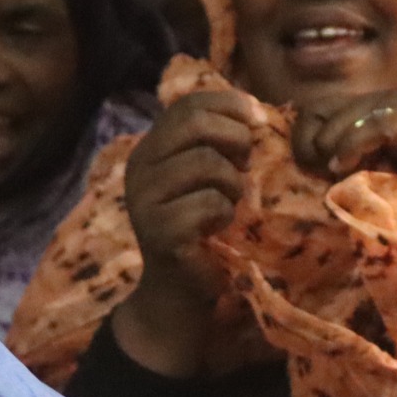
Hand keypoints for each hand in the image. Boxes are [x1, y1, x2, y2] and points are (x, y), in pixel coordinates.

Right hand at [110, 91, 260, 377]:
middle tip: (246, 166)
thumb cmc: (202, 231)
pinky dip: (225, 213)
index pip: (187, 103)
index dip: (229, 104)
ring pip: (207, 162)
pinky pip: (209, 202)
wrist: (179, 293)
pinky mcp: (160, 231)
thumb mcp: (206, 179)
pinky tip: (217, 229)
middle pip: (195, 123)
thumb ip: (217, 144)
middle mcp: (139, 168)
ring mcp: (144, 200)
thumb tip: (255, 110)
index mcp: (150, 149)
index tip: (256, 121)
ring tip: (228, 204)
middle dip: (235, 138)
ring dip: (233, 184)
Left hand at [289, 91, 396, 256]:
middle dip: (311, 143)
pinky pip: (379, 125)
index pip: (315, 109)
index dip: (302, 137)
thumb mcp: (372, 177)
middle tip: (320, 175)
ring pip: (347, 113)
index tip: (305, 169)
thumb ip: (344, 163)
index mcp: (373, 109)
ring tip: (337, 174)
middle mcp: (389, 101)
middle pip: (322, 109)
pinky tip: (345, 168)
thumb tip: (301, 164)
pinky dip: (355, 145)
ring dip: (332, 146)